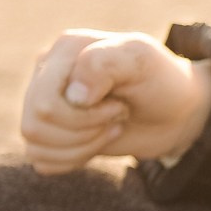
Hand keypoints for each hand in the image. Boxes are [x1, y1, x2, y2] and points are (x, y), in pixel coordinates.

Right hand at [19, 30, 210, 173]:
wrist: (175, 111)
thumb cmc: (160, 80)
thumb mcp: (142, 61)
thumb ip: (105, 63)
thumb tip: (73, 96)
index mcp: (64, 50)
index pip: (44, 100)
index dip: (82, 115)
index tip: (118, 104)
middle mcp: (47, 74)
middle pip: (36, 125)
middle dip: (84, 131)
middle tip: (117, 115)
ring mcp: (45, 102)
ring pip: (35, 144)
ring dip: (80, 146)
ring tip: (110, 127)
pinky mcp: (51, 131)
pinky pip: (40, 159)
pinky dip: (72, 160)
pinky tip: (96, 141)